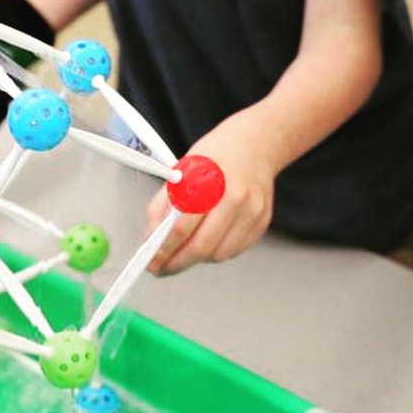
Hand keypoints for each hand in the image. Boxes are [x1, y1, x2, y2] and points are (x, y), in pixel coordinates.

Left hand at [145, 112, 275, 273]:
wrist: (254, 144)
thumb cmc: (215, 156)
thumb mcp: (181, 171)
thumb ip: (162, 206)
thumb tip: (151, 241)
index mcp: (208, 182)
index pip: (182, 228)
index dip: (164, 250)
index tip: (153, 262)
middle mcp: (234, 197)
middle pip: (202, 247)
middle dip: (179, 263)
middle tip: (165, 267)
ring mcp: (252, 211)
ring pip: (219, 255)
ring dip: (199, 258)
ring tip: (188, 248)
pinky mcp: (262, 221)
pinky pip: (235, 250)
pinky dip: (218, 252)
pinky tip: (210, 239)